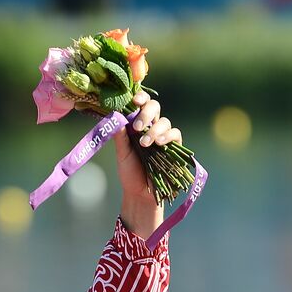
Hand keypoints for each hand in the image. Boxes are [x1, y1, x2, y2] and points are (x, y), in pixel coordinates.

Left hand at [113, 91, 179, 239]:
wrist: (140, 194)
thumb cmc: (130, 172)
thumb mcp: (122, 153)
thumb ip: (120, 136)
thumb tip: (116, 115)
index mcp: (137, 125)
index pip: (140, 105)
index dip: (140, 98)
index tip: (134, 100)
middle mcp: (151, 127)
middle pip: (154, 107)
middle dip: (147, 112)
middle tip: (138, 127)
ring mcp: (163, 136)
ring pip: (164, 121)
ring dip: (155, 129)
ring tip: (145, 144)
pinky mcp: (174, 147)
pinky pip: (175, 134)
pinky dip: (167, 136)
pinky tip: (159, 143)